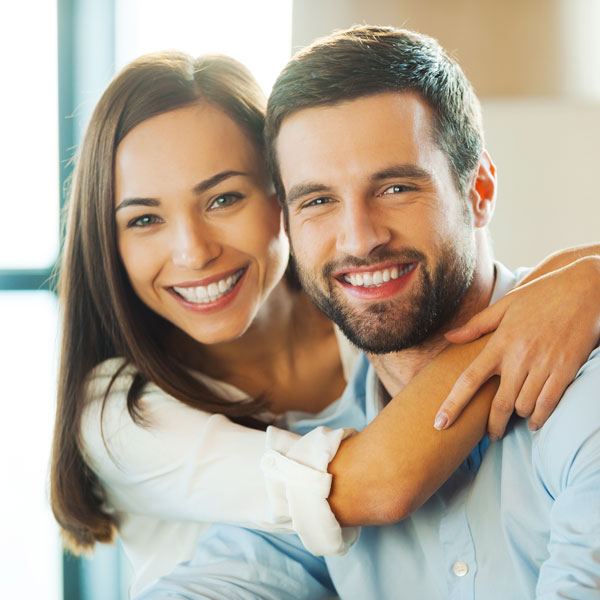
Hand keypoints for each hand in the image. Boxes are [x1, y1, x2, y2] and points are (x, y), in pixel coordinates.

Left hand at [434, 258, 599, 439]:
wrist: (584, 288)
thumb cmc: (541, 295)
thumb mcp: (505, 305)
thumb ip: (476, 326)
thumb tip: (448, 337)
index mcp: (499, 342)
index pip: (468, 380)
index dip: (452, 405)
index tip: (439, 424)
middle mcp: (518, 357)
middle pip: (498, 404)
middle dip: (492, 426)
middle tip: (491, 436)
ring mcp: (543, 364)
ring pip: (523, 406)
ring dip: (518, 416)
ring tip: (516, 417)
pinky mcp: (566, 369)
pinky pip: (548, 403)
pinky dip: (540, 416)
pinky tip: (535, 420)